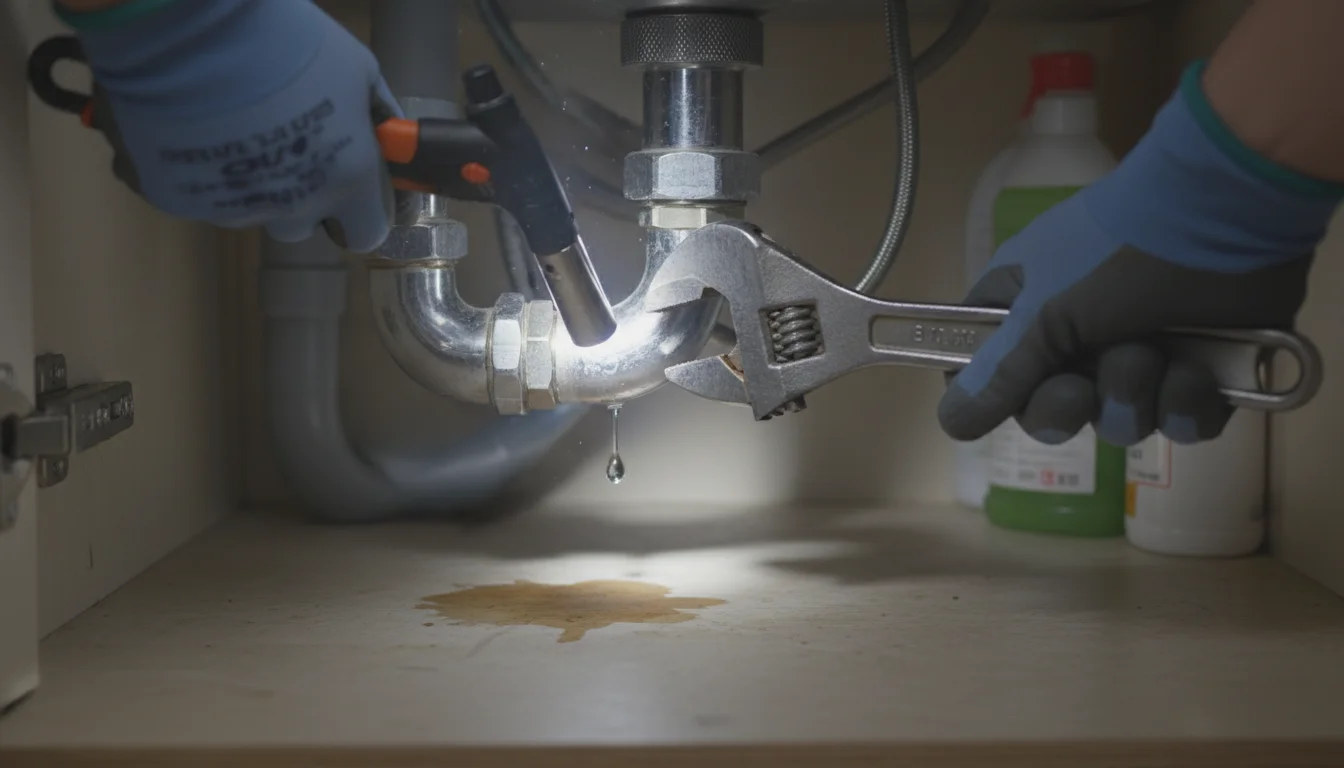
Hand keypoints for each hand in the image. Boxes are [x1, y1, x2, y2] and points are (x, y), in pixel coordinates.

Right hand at [66, 0, 398, 251]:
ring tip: (235, 125)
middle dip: (299, 197)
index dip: (360, 214)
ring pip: (250, 209)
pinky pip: (200, 193)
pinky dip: (200, 169)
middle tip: (285, 145)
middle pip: (301, 226)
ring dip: (250, 180)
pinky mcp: (181, 201)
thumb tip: (390, 135)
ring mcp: (236, 210)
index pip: (366, 233)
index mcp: (346, 183)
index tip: (350, 191)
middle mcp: (295, 209)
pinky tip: (195, 128)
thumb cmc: (293, 46)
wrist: (199, 34)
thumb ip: (376, 111)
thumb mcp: (357, 68)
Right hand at [938, 64, 1335, 447]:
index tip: (1001, 401)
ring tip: (1155, 352)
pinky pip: (1181, 424)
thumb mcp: (1044, 311)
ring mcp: (1140, 354)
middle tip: (1081, 387)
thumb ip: (998, 376)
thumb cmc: (1118, 251)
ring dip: (1134, 395)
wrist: (1230, 215)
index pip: (984, 367)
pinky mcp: (1201, 373)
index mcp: (1025, 308)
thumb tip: (950, 425)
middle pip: (1049, 411)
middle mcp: (1077, 336)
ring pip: (1118, 422)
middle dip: (1067, 407)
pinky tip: (1196, 373)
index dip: (989, 394)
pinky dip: (1189, 405)